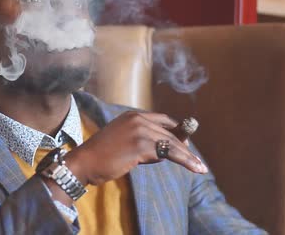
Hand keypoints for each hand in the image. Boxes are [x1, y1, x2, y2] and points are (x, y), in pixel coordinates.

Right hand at [65, 111, 207, 185]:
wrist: (84, 162)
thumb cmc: (100, 156)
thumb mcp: (121, 141)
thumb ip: (140, 140)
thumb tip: (163, 150)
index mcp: (132, 115)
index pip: (162, 120)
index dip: (176, 132)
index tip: (185, 144)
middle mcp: (137, 119)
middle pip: (169, 133)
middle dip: (185, 147)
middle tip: (197, 161)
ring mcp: (139, 131)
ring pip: (172, 143)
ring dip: (188, 156)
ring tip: (200, 167)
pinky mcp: (141, 145)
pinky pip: (169, 153)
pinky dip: (184, 160)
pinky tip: (193, 167)